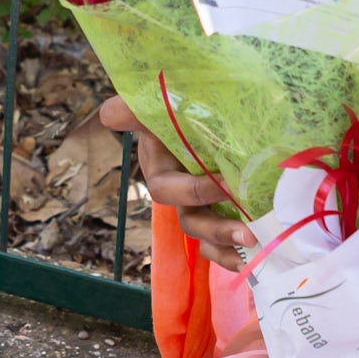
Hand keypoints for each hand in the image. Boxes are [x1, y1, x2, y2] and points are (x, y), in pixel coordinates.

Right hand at [97, 93, 254, 259]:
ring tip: (251, 242)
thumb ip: (140, 106)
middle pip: (184, 214)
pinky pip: (212, 242)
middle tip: (245, 229)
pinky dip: (227, 253)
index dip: (191, 190)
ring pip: (198, 229)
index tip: (223, 183)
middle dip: (213, 225)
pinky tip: (248, 260)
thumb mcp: (167, 98)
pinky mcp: (215, 210)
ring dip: (222, 240)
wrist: (217, 103)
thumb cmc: (189, 99)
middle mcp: (175, 184)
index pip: (164, 185)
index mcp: (160, 160)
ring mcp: (194, 201)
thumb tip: (107, 115)